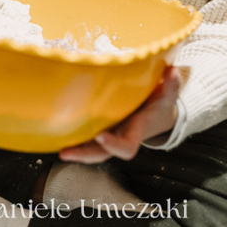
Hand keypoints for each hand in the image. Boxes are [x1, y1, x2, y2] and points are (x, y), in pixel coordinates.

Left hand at [58, 67, 181, 162]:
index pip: (126, 147)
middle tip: (65, 152)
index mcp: (136, 131)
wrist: (158, 115)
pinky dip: (72, 138)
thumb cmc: (160, 104)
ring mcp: (109, 136)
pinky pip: (85, 138)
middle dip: (84, 155)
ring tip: (56, 147)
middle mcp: (120, 137)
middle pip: (101, 154)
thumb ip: (171, 85)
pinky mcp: (101, 130)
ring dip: (74, 151)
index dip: (113, 145)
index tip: (100, 136)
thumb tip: (173, 71)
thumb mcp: (168, 95)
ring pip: (90, 150)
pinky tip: (54, 134)